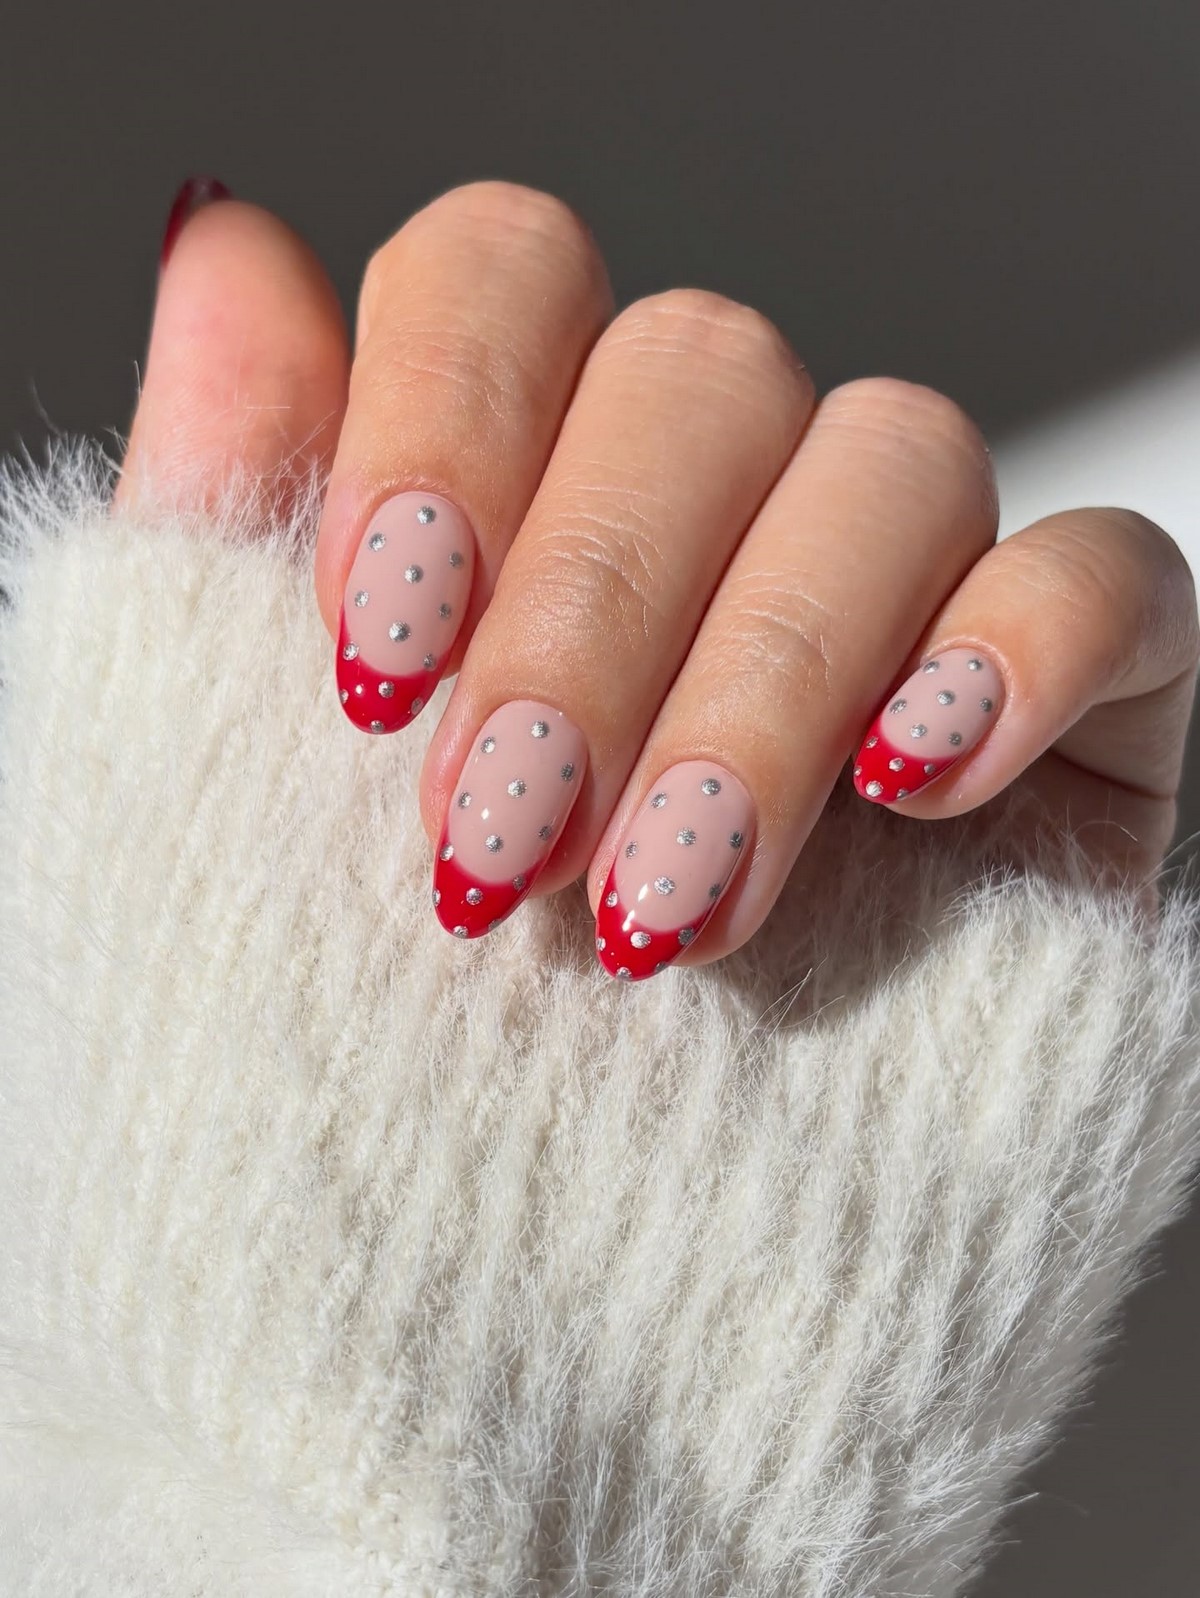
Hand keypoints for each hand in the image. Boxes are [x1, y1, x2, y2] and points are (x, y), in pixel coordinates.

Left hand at [117, 178, 1198, 974]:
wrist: (509, 1351)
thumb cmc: (346, 1081)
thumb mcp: (225, 799)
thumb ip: (219, 513)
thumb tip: (220, 239)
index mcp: (509, 502)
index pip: (505, 280)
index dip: (439, 419)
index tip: (372, 664)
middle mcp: (703, 523)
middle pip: (700, 369)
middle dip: (594, 612)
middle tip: (504, 849)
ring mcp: (891, 607)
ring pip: (892, 460)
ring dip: (768, 679)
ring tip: (674, 907)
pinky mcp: (1067, 718)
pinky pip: (1113, 582)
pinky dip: (1024, 651)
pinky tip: (920, 790)